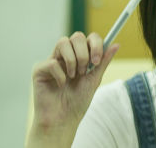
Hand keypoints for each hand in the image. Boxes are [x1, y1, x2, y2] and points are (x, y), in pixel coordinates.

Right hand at [27, 32, 118, 146]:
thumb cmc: (78, 101)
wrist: (63, 120)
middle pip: (76, 36)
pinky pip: (52, 62)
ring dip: (72, 61)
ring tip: (73, 77)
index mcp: (80, 56)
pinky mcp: (39, 70)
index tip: (97, 61)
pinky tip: (60, 85)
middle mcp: (66, 55)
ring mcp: (52, 60)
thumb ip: (104, 62)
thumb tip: (116, 44)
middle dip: (84, 54)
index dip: (95, 44)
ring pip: (63, 42)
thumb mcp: (94, 79)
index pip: (89, 37)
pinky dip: (60, 75)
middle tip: (84, 71)